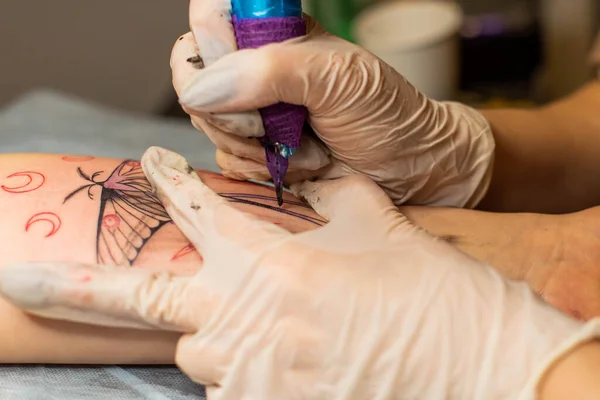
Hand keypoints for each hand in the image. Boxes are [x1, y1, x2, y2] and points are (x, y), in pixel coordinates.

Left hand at [0, 147, 594, 398]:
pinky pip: (230, 395)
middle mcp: (249, 325)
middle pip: (159, 308)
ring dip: (216, 339)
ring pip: (198, 358)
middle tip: (60, 280)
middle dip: (119, 292)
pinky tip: (286, 364)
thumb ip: (334, 197)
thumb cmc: (436, 296)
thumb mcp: (383, 229)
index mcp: (273, 264)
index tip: (150, 167)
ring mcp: (253, 382)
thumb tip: (315, 176)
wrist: (483, 367)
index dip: (170, 185)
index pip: (198, 213)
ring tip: (261, 328)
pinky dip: (244, 377)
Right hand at [170, 0, 494, 207]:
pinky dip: (260, 168)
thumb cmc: (387, 116)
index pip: (209, 17)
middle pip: (195, 76)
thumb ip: (271, 71)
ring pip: (206, 123)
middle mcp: (255, 68)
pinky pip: (225, 159)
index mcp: (274, 33)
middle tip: (275, 123)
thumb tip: (202, 89)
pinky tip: (299, 164)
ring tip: (304, 145)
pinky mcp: (253, 150)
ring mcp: (251, 111)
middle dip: (234, 112)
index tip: (243, 77)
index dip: (212, 46)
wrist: (408, 170)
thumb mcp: (338, 80)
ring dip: (254, 145)